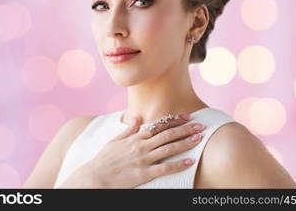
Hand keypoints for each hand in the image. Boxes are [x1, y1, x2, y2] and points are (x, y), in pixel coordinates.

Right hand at [83, 113, 205, 187]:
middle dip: (185, 129)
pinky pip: (164, 169)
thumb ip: (128, 130)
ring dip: (185, 143)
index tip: (187, 116)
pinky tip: (190, 161)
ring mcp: (143, 159)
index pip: (159, 125)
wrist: (95, 177)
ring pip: (169, 149)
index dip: (174, 120)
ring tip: (199, 139)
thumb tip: (135, 118)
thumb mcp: (114, 141)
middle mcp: (141, 146)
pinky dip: (178, 164)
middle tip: (200, 125)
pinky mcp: (144, 174)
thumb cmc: (104, 160)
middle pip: (167, 135)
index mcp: (135, 138)